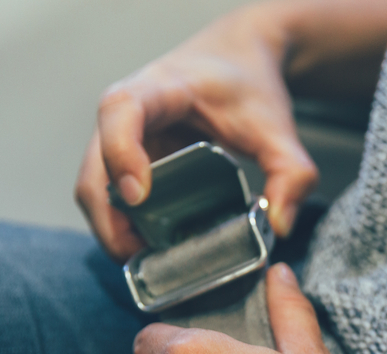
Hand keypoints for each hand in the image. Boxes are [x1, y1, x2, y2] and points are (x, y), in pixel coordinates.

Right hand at [75, 7, 317, 261]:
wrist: (235, 61)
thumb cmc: (247, 84)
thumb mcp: (277, 125)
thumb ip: (292, 171)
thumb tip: (280, 226)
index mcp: (161, 88)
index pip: (122, 111)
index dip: (121, 152)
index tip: (138, 195)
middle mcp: (128, 112)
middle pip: (94, 164)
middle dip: (109, 215)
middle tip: (140, 253)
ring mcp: (122, 138)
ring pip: (94, 187)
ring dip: (111, 227)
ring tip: (147, 259)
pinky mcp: (127, 159)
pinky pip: (109, 196)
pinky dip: (121, 225)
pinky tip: (150, 247)